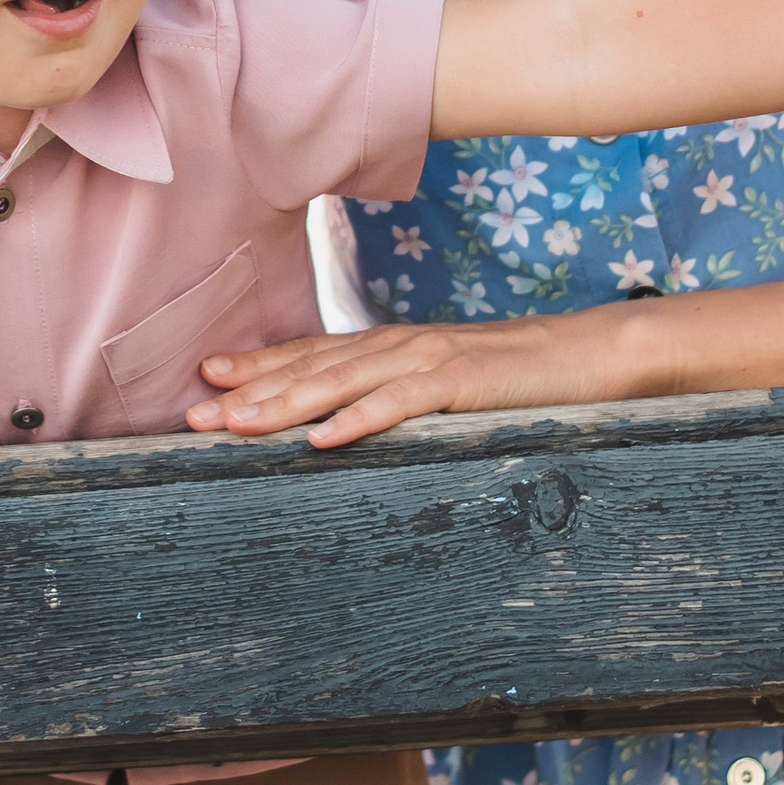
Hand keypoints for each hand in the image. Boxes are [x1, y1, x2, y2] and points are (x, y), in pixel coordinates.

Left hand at [188, 310, 651, 448]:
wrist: (589, 355)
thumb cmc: (515, 378)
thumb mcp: (445, 386)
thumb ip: (399, 395)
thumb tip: (348, 424)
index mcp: (392, 347)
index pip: (311, 355)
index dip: (257, 367)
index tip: (206, 379)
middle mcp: (399, 345)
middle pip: (311, 369)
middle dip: (250, 392)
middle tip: (194, 413)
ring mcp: (428, 360)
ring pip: (342, 384)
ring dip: (286, 405)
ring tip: (237, 426)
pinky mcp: (461, 383)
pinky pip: (402, 405)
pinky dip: (361, 420)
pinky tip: (323, 439)